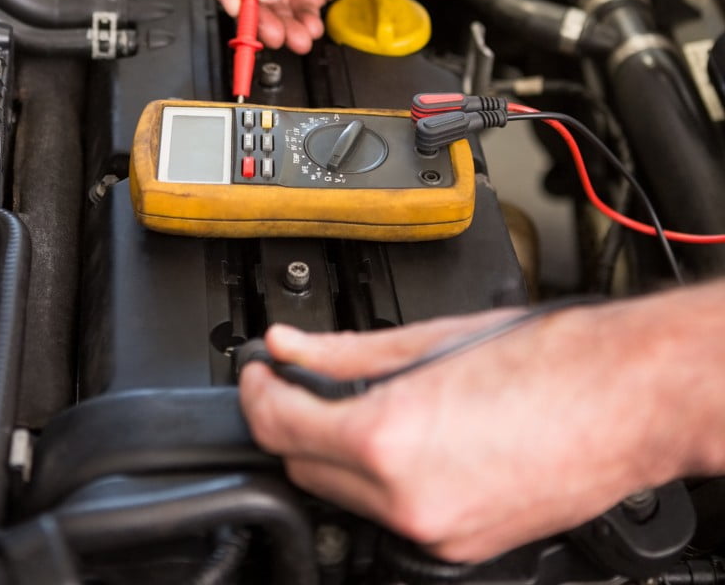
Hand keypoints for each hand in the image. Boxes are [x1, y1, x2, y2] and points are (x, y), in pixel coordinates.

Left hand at [239, 301, 686, 562]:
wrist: (627, 400)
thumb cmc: (551, 360)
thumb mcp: (432, 339)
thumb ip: (347, 349)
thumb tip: (294, 345)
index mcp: (391, 441)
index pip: (281, 425)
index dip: (258, 391)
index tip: (260, 369)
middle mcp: (407, 501)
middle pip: (305, 467)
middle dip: (290, 421)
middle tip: (296, 380)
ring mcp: (437, 533)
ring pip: (347, 496)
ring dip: (333, 451)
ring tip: (351, 401)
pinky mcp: (464, 545)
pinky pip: (394, 514)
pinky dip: (381, 477)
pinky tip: (401, 435)